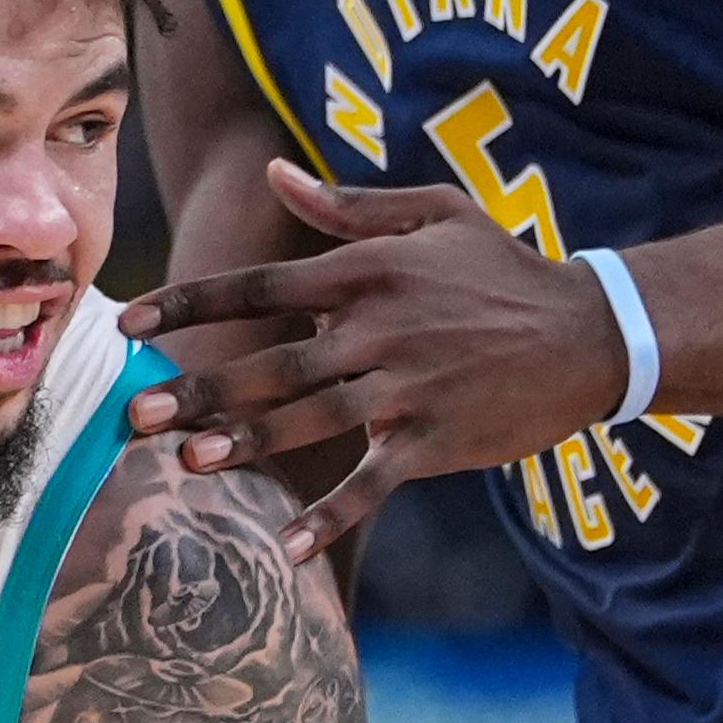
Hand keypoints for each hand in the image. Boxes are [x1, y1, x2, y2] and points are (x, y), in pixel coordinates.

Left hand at [117, 160, 629, 559]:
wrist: (591, 331)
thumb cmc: (504, 266)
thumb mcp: (434, 213)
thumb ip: (347, 204)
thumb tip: (271, 174)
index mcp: (368, 270)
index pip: (261, 288)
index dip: (191, 305)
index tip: (131, 326)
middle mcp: (379, 329)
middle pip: (273, 362)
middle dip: (200, 388)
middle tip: (135, 413)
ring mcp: (408, 388)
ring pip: (311, 421)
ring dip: (246, 443)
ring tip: (186, 462)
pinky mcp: (437, 441)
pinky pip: (373, 484)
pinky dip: (332, 517)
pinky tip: (287, 548)